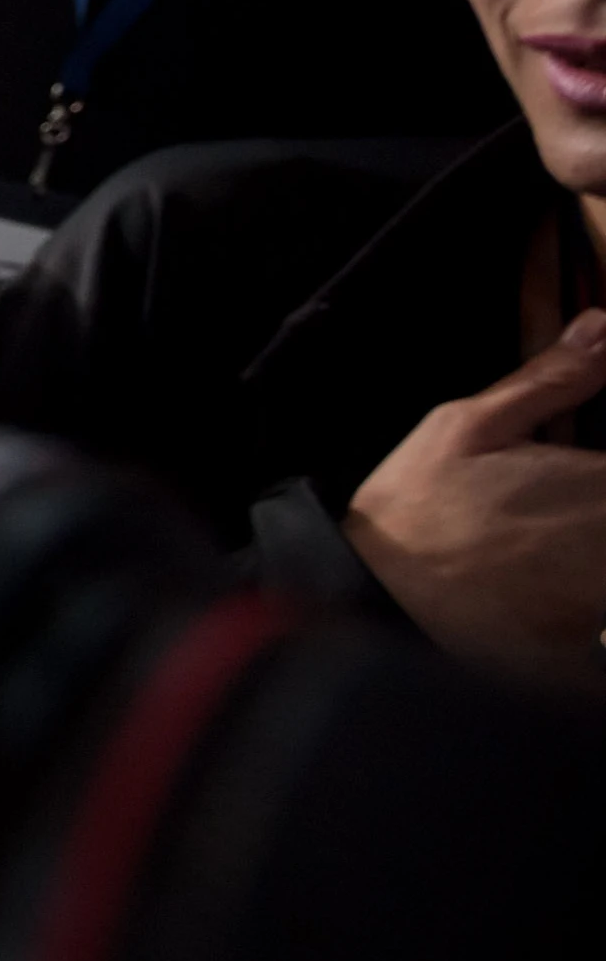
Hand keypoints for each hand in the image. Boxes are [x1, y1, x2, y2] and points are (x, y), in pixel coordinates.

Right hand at [347, 312, 605, 692]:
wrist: (377, 602)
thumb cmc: (419, 505)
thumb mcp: (466, 426)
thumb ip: (548, 381)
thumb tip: (602, 324)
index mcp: (600, 485)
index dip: (596, 467)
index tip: (575, 460)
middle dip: (589, 497)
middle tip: (544, 495)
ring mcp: (598, 596)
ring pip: (602, 553)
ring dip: (582, 537)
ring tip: (535, 533)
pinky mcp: (583, 636)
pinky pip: (597, 618)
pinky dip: (575, 586)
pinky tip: (539, 575)